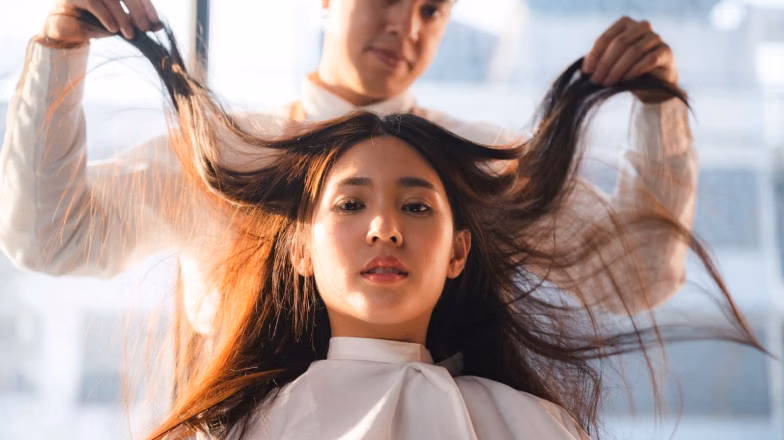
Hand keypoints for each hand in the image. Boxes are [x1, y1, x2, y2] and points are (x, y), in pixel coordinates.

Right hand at [38, 0, 160, 46]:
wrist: (67, 28)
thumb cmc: (97, 23)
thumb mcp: (120, 23)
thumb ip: (136, 21)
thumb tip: (158, 26)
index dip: (146, 5)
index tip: (155, 21)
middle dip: (137, 10)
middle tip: (145, 27)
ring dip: (123, 17)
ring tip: (130, 34)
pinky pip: (94, 4)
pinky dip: (106, 16)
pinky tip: (113, 29)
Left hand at [582, 17, 678, 102]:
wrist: (652, 85)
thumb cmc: (627, 71)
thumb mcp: (609, 65)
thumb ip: (598, 62)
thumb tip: (582, 70)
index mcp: (625, 24)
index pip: (606, 37)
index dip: (594, 55)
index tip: (586, 71)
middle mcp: (642, 26)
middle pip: (619, 43)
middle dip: (605, 63)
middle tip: (596, 80)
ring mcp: (656, 38)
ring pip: (633, 51)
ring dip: (618, 68)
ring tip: (608, 82)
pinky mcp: (666, 52)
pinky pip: (649, 58)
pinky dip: (635, 70)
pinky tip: (626, 80)